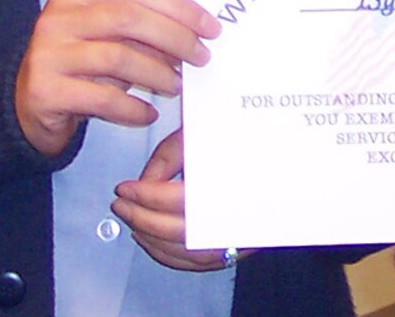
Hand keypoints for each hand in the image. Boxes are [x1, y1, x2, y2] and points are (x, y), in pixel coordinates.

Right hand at [14, 0, 219, 154]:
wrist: (23, 108)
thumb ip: (140, 27)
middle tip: (201, 57)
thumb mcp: (105, 37)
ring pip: (118, 57)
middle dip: (175, 37)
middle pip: (129, 18)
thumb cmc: (77, 67)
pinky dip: (132, 108)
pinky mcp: (45, 91)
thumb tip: (195, 31)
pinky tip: (149, 114)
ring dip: (157, 73)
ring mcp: (47, 54)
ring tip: (176, 86)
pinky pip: (102, 98)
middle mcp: (57, 19)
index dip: (178, 5)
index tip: (210, 26)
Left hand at [111, 128, 238, 271]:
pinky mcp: (237, 245)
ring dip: (153, 240)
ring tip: (132, 220)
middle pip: (183, 230)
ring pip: (190, 252)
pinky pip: (199, 262)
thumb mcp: (200, 133)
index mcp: (236, 181)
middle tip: (122, 205)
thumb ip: (168, 157)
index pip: (182, 199)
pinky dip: (169, 254)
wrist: (271, 152)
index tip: (125, 188)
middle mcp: (241, 214)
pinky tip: (150, 240)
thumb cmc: (241, 136)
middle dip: (144, 219)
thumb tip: (144, 184)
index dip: (147, 196)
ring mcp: (241, 234)